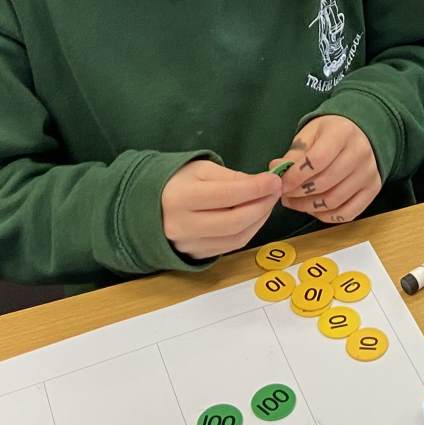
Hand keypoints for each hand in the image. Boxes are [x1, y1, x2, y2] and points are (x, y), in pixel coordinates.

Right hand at [161, 160, 282, 259]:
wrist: (148, 206)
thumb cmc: (177, 182)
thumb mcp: (201, 169)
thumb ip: (231, 177)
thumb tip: (262, 184)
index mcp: (180, 198)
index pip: (226, 195)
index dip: (256, 188)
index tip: (274, 180)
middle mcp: (182, 226)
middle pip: (234, 221)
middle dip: (262, 205)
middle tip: (275, 191)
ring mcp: (189, 245)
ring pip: (236, 238)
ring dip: (259, 220)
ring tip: (268, 202)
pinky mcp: (196, 255)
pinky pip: (231, 246)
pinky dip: (249, 231)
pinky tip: (255, 217)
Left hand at [276, 116, 381, 222]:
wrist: (361, 133)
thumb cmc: (331, 134)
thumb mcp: (310, 134)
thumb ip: (293, 154)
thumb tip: (276, 170)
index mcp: (342, 132)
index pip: (317, 160)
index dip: (295, 176)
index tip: (281, 183)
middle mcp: (360, 152)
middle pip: (325, 183)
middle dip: (298, 194)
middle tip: (285, 195)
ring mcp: (369, 173)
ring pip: (335, 201)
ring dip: (309, 207)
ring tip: (295, 202)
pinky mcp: (373, 189)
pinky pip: (348, 213)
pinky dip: (327, 216)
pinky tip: (314, 209)